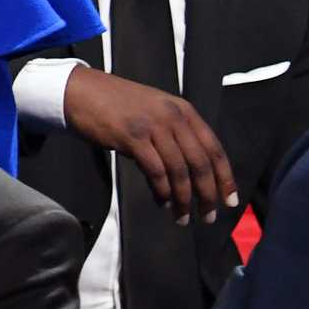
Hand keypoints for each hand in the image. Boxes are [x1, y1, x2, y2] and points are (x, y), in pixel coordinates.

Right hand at [61, 64, 238, 223]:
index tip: (229, 201)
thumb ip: (173, 133)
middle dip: (207, 194)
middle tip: (208, 216)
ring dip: (183, 198)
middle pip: (201, 163)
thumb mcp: (154, 111)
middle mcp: (173, 117)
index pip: (214, 148)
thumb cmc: (115, 104)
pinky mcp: (132, 136)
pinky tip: (161, 202)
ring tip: (182, 217)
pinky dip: (161, 191)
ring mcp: (152, 126)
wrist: (80, 91)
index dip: (225, 178)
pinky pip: (155, 170)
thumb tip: (188, 170)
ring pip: (179, 170)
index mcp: (183, 111)